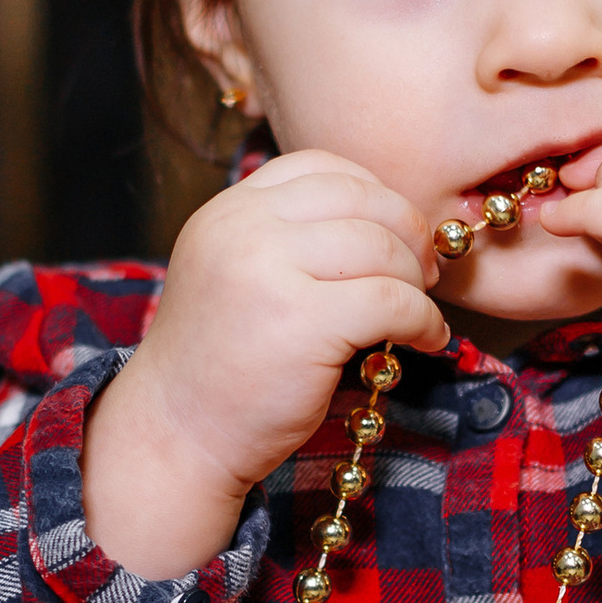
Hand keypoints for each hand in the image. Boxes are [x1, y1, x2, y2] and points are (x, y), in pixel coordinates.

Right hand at [83, 152, 447, 575]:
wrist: (176, 434)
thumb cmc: (220, 364)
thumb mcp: (237, 274)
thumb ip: (289, 240)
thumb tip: (390, 225)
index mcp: (228, 211)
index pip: (321, 168)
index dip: (375, 194)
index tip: (395, 232)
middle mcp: (243, 229)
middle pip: (362, 200)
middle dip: (408, 233)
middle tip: (425, 272)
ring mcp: (270, 271)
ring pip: (383, 248)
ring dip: (417, 282)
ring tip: (419, 313)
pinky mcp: (303, 321)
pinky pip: (393, 302)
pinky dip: (423, 320)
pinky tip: (424, 339)